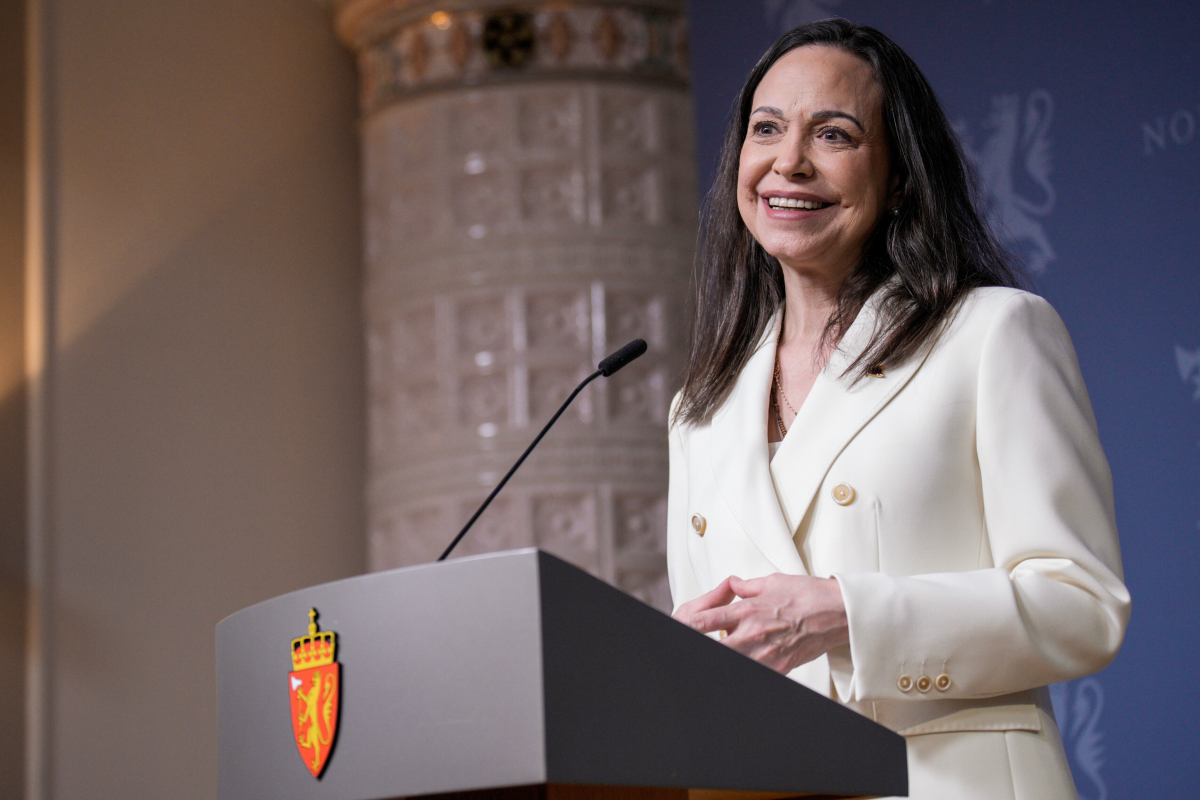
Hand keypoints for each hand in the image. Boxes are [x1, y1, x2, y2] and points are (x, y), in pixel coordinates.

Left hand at [672, 574, 848, 673]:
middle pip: (715, 648)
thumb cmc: (809, 595)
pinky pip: (755, 670)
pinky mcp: (780, 668)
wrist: (838, 613)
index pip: (705, 622)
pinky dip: (748, 664)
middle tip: (699, 642)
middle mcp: (753, 634)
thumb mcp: (772, 581)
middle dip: (704, 645)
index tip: (679, 627)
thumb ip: (746, 586)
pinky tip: (747, 657)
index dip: (688, 626)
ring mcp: (766, 654)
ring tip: (728, 647)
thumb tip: (732, 584)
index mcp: (748, 611)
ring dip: (727, 654)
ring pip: (733, 661)